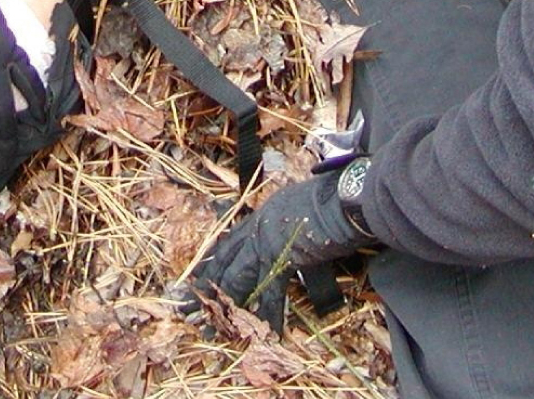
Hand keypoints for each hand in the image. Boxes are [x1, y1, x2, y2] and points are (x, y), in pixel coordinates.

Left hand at [192, 174, 374, 330]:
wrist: (346, 198)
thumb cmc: (333, 201)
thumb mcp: (301, 211)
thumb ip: (288, 229)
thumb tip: (291, 248)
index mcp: (261, 216)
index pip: (228, 243)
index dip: (212, 263)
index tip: (197, 279)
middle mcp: (258, 227)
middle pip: (223, 261)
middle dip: (205, 287)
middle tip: (187, 309)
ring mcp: (267, 242)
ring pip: (237, 278)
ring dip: (224, 305)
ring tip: (211, 327)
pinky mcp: (282, 258)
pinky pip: (272, 293)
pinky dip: (270, 316)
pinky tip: (266, 334)